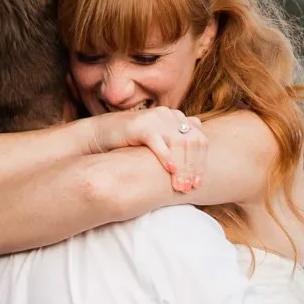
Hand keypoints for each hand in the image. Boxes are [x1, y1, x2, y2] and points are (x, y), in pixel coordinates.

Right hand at [90, 107, 207, 193]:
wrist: (102, 134)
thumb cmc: (131, 142)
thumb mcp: (159, 143)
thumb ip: (177, 145)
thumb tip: (196, 160)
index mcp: (176, 118)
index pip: (199, 140)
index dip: (201, 163)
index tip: (198, 184)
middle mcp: (169, 115)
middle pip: (192, 141)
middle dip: (193, 168)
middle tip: (190, 188)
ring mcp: (155, 118)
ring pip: (178, 142)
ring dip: (182, 166)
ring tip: (180, 185)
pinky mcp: (140, 125)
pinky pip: (158, 141)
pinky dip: (166, 156)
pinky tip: (171, 170)